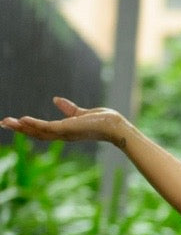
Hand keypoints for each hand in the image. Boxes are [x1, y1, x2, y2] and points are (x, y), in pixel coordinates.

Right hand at [1, 97, 127, 145]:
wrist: (115, 126)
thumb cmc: (102, 121)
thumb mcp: (80, 113)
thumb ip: (68, 108)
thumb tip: (55, 100)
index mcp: (64, 131)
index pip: (41, 130)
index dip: (27, 127)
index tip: (13, 122)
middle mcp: (62, 134)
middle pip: (36, 133)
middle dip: (19, 129)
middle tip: (3, 123)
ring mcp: (64, 133)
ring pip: (38, 132)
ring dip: (22, 127)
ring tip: (7, 122)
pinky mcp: (68, 129)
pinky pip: (47, 127)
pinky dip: (35, 124)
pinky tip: (23, 120)